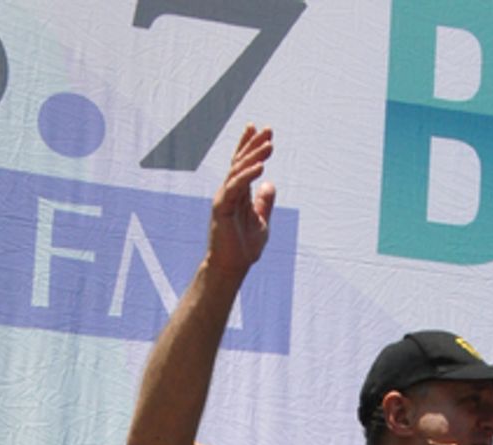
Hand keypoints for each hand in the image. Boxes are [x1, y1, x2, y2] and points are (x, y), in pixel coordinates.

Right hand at [208, 125, 275, 281]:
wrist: (231, 267)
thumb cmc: (244, 248)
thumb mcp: (261, 221)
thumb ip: (265, 203)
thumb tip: (270, 184)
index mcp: (239, 193)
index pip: (244, 164)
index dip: (251, 146)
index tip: (262, 131)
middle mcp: (229, 191)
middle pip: (241, 161)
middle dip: (254, 144)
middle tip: (268, 130)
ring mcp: (224, 197)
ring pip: (239, 170)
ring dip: (254, 156)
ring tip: (269, 145)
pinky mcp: (222, 207)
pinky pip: (236, 187)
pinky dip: (248, 175)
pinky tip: (260, 167)